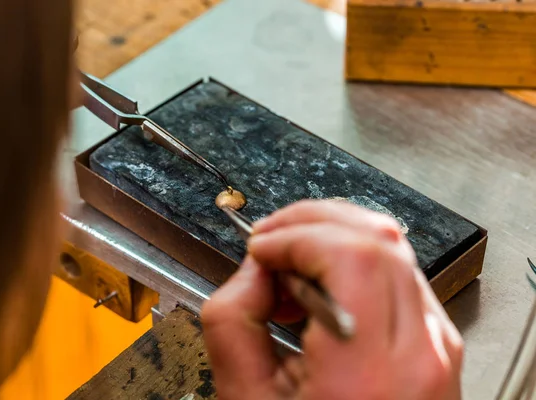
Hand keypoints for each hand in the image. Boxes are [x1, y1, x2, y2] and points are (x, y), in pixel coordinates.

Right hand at [202, 200, 462, 399]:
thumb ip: (232, 322)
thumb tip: (251, 272)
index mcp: (371, 371)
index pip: (351, 254)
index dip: (297, 233)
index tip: (261, 247)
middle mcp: (421, 351)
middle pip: (378, 237)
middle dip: (312, 222)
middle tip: (272, 242)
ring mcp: (436, 343)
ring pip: (391, 247)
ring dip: (330, 240)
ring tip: (290, 269)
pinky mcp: (435, 341)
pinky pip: (396, 274)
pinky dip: (351, 263)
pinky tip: (318, 288)